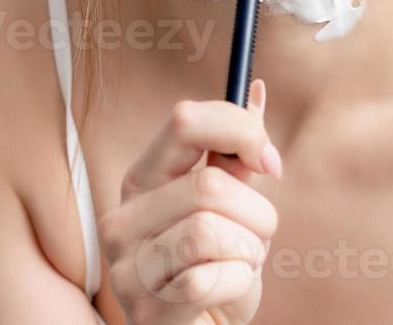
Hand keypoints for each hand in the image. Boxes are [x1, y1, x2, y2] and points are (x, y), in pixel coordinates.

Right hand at [101, 78, 281, 324]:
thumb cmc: (215, 266)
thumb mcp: (230, 205)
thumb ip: (237, 152)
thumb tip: (257, 89)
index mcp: (143, 178)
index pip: (185, 119)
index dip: (240, 130)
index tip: (269, 161)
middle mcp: (123, 217)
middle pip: (210, 183)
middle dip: (256, 214)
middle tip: (255, 237)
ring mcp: (128, 267)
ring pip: (213, 231)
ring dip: (249, 252)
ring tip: (237, 266)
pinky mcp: (146, 311)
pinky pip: (214, 279)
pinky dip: (239, 286)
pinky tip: (224, 295)